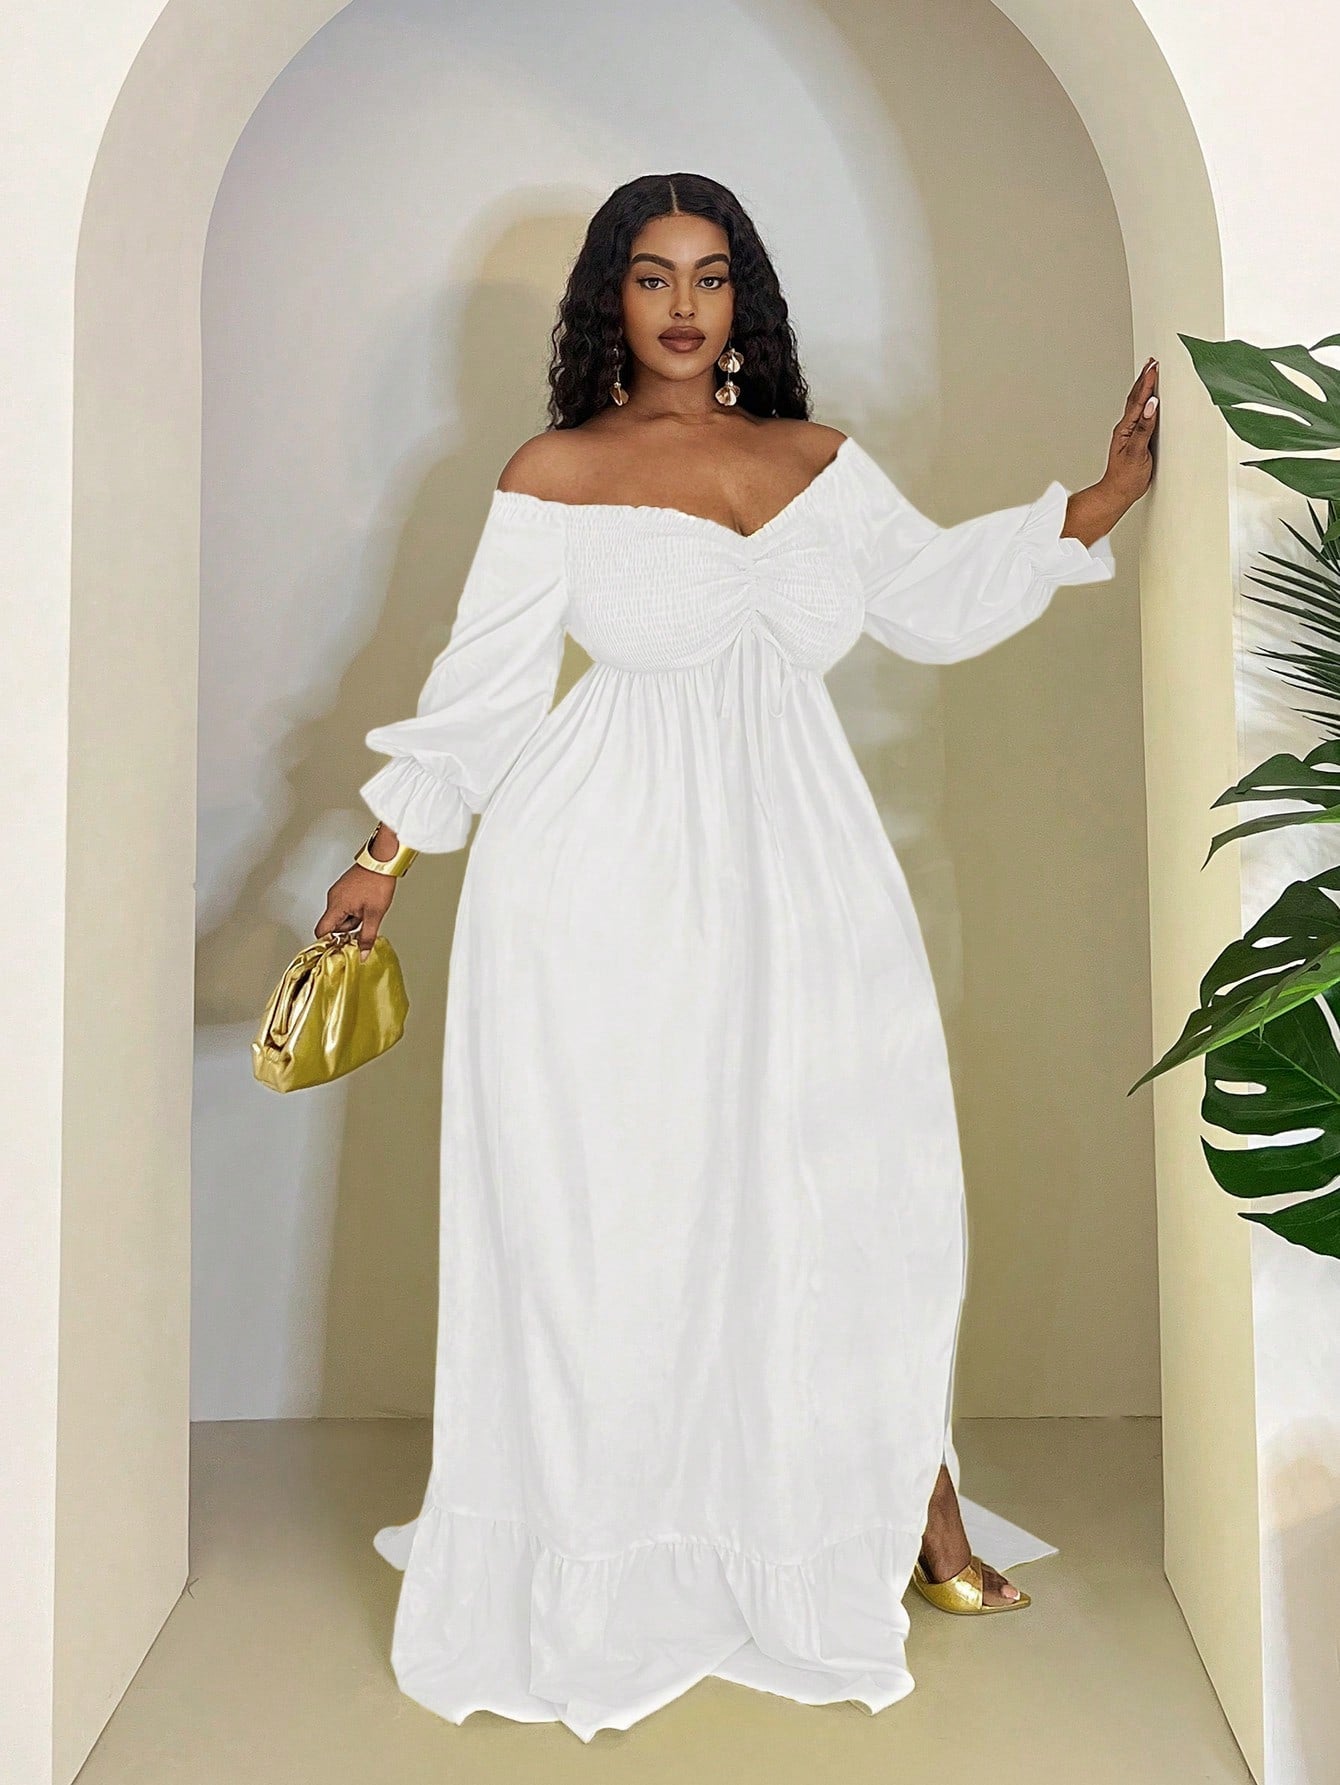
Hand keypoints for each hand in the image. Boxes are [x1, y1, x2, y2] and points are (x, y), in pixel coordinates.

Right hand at [315, 863, 395, 959]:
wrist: (382, 861)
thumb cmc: (377, 882)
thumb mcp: (374, 914)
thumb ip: (367, 936)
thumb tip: (362, 953)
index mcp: (336, 906)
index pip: (322, 931)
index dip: (329, 942)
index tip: (340, 946)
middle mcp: (333, 898)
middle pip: (333, 924)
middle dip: (349, 928)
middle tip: (365, 921)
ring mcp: (338, 892)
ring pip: (341, 915)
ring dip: (353, 918)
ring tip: (368, 909)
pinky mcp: (344, 887)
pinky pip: (345, 905)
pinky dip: (354, 909)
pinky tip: (366, 903)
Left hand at [1102, 355, 1158, 507]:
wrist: (1117, 493)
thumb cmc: (1126, 478)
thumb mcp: (1137, 453)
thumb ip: (1144, 428)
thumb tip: (1151, 406)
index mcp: (1125, 429)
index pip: (1139, 401)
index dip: (1147, 383)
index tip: (1154, 368)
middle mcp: (1126, 428)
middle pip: (1136, 398)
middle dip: (1144, 379)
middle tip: (1152, 363)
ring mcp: (1129, 432)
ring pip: (1137, 404)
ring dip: (1144, 387)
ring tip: (1150, 373)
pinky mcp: (1135, 438)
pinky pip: (1141, 414)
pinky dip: (1145, 401)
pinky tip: (1149, 399)